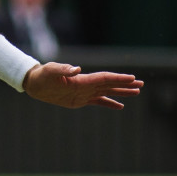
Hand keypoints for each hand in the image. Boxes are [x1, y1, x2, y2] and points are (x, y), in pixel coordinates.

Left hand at [25, 62, 143, 109]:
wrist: (35, 83)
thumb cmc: (42, 75)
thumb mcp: (51, 71)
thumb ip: (63, 69)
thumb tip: (76, 69)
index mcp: (82, 79)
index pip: (105, 78)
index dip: (118, 78)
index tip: (132, 78)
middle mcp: (86, 85)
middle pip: (110, 84)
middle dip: (125, 84)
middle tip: (141, 84)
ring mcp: (85, 92)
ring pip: (108, 92)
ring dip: (121, 93)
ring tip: (136, 92)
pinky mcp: (80, 100)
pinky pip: (98, 102)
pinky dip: (109, 104)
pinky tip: (120, 106)